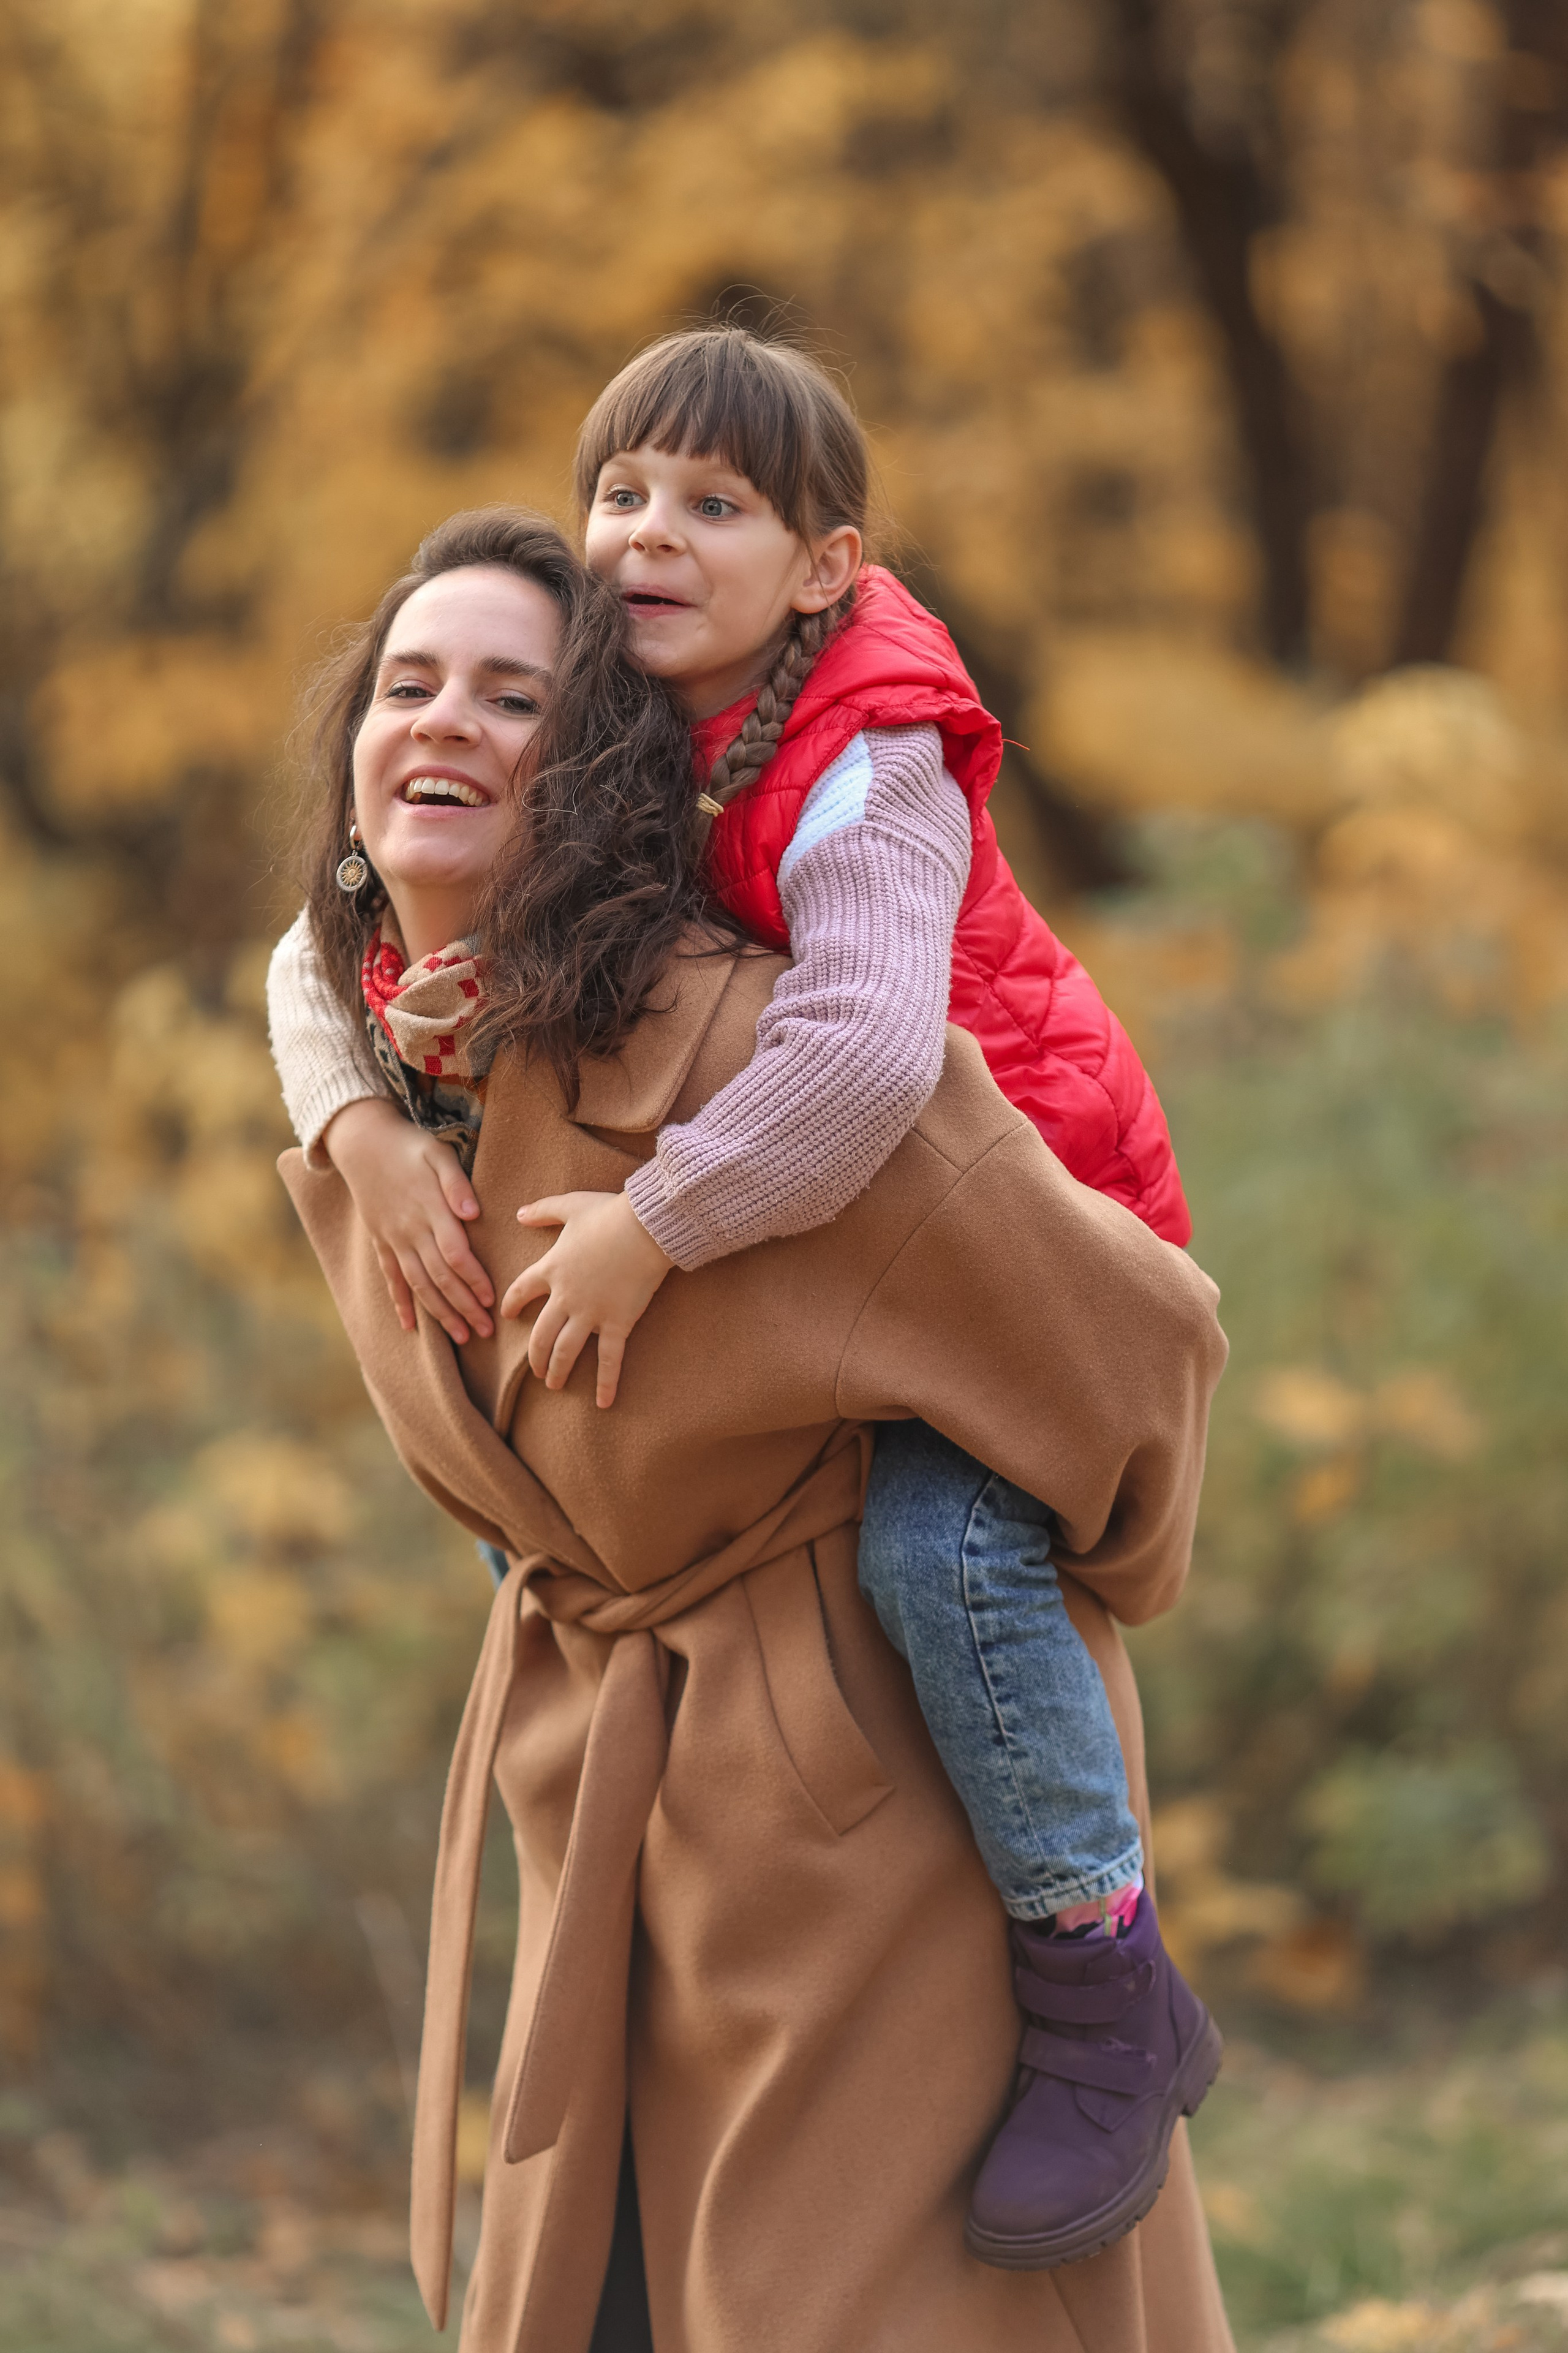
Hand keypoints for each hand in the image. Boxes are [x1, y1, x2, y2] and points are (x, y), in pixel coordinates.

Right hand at [322, 1098, 493, 1343]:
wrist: (362, 1143)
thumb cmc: (409, 1147)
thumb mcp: (437, 1153)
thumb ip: (456, 1183)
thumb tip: (473, 1214)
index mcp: (429, 1210)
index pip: (454, 1254)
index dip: (473, 1279)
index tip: (491, 1299)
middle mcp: (410, 1230)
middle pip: (439, 1277)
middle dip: (463, 1307)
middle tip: (485, 1332)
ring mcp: (393, 1239)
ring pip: (417, 1284)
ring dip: (439, 1313)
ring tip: (460, 1337)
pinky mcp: (381, 1242)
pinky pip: (391, 1278)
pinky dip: (400, 1302)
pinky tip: (410, 1326)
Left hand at [500, 1190, 671, 1408]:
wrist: (646, 1227)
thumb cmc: (610, 1213)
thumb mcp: (571, 1205)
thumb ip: (543, 1210)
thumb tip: (518, 1213)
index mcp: (551, 1268)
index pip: (520, 1291)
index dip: (511, 1304)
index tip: (507, 1316)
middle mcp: (565, 1296)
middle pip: (540, 1334)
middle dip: (535, 1355)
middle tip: (536, 1369)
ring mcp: (590, 1313)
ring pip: (566, 1351)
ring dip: (557, 1371)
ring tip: (553, 1384)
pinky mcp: (617, 1323)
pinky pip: (609, 1360)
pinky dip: (606, 1383)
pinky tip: (603, 1403)